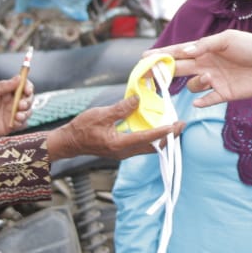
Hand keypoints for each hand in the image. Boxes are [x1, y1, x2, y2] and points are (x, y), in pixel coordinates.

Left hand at [0, 75, 31, 140]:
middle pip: (28, 98)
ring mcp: (10, 114)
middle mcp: (10, 101)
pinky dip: (23, 122)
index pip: (22, 86)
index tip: (28, 90)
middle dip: (28, 100)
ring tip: (18, 115)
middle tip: (21, 104)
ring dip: (27, 112)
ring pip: (28, 111)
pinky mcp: (10, 126)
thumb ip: (3, 86)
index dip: (28, 86)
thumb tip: (19, 78)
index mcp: (5, 91)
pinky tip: (16, 121)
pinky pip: (23, 124)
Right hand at [47, 96, 182, 160]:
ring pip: (149, 148)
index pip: (146, 138)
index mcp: (118, 144)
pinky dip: (152, 138)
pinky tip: (158, 129)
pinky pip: (142, 146)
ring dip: (162, 138)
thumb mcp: (101, 114)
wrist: (70, 142)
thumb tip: (138, 99)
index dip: (162, 132)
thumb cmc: (81, 128)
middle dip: (169, 137)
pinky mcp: (122, 150)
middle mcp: (124, 152)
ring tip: (174, 127)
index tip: (175, 125)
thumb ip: (121, 108)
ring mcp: (123, 153)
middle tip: (181, 125)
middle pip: (152, 147)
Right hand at [154, 30, 251, 106]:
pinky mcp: (225, 94)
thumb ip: (205, 45)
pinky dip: (202, 101)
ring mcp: (215, 80)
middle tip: (149, 77)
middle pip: (179, 70)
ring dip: (194, 84)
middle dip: (164, 73)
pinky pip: (208, 100)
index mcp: (205, 50)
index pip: (178, 53)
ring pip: (193, 86)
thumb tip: (185, 51)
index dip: (161, 56)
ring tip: (208, 78)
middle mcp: (206, 65)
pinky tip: (199, 101)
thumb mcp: (227, 39)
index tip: (144, 58)